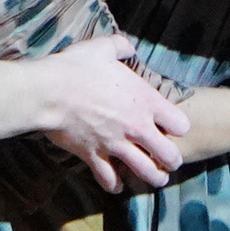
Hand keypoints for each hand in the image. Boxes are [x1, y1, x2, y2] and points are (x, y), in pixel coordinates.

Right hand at [22, 40, 192, 195]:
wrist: (49, 91)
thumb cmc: (76, 68)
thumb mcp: (102, 48)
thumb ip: (120, 46)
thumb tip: (127, 46)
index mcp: (145, 100)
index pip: (180, 124)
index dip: (178, 127)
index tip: (170, 126)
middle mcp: (136, 127)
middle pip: (170, 156)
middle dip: (172, 160)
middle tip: (168, 159)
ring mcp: (116, 144)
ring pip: (147, 173)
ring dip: (153, 177)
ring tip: (154, 177)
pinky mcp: (95, 156)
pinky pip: (110, 180)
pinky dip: (114, 184)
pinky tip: (116, 184)